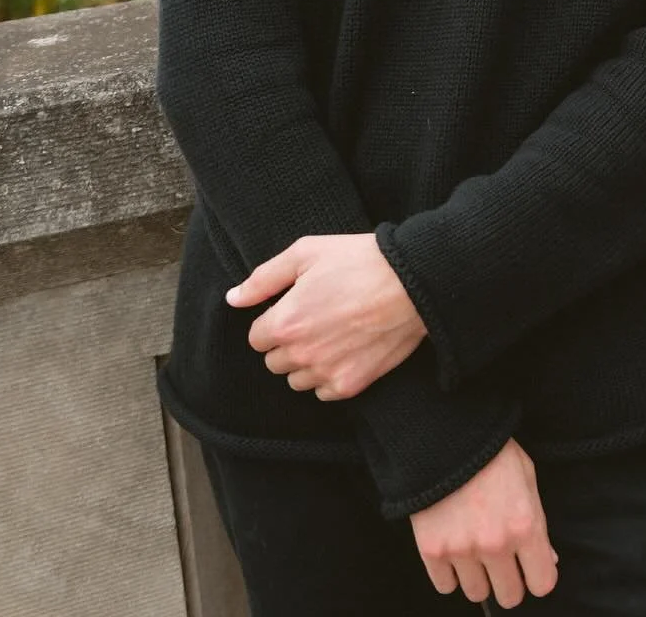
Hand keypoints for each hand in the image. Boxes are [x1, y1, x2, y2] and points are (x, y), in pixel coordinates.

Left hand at [228, 233, 426, 399]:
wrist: (413, 281)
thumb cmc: (359, 260)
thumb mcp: (307, 252)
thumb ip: (264, 278)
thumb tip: (232, 299)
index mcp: (285, 322)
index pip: (257, 338)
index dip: (274, 320)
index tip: (296, 307)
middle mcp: (301, 354)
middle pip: (274, 362)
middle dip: (288, 343)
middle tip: (316, 318)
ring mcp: (326, 373)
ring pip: (297, 380)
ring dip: (306, 362)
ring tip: (332, 335)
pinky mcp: (351, 385)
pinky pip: (323, 392)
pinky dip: (329, 376)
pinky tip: (346, 350)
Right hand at [410, 438, 558, 605]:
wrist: (447, 435)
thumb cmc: (493, 453)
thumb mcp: (527, 479)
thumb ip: (538, 523)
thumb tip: (547, 560)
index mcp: (525, 525)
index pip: (542, 584)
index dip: (538, 577)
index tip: (530, 568)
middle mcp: (495, 544)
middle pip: (509, 597)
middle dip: (509, 582)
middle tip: (502, 562)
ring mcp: (462, 550)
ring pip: (477, 593)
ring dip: (478, 577)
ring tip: (475, 550)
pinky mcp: (432, 550)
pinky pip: (445, 586)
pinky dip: (450, 573)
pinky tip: (454, 549)